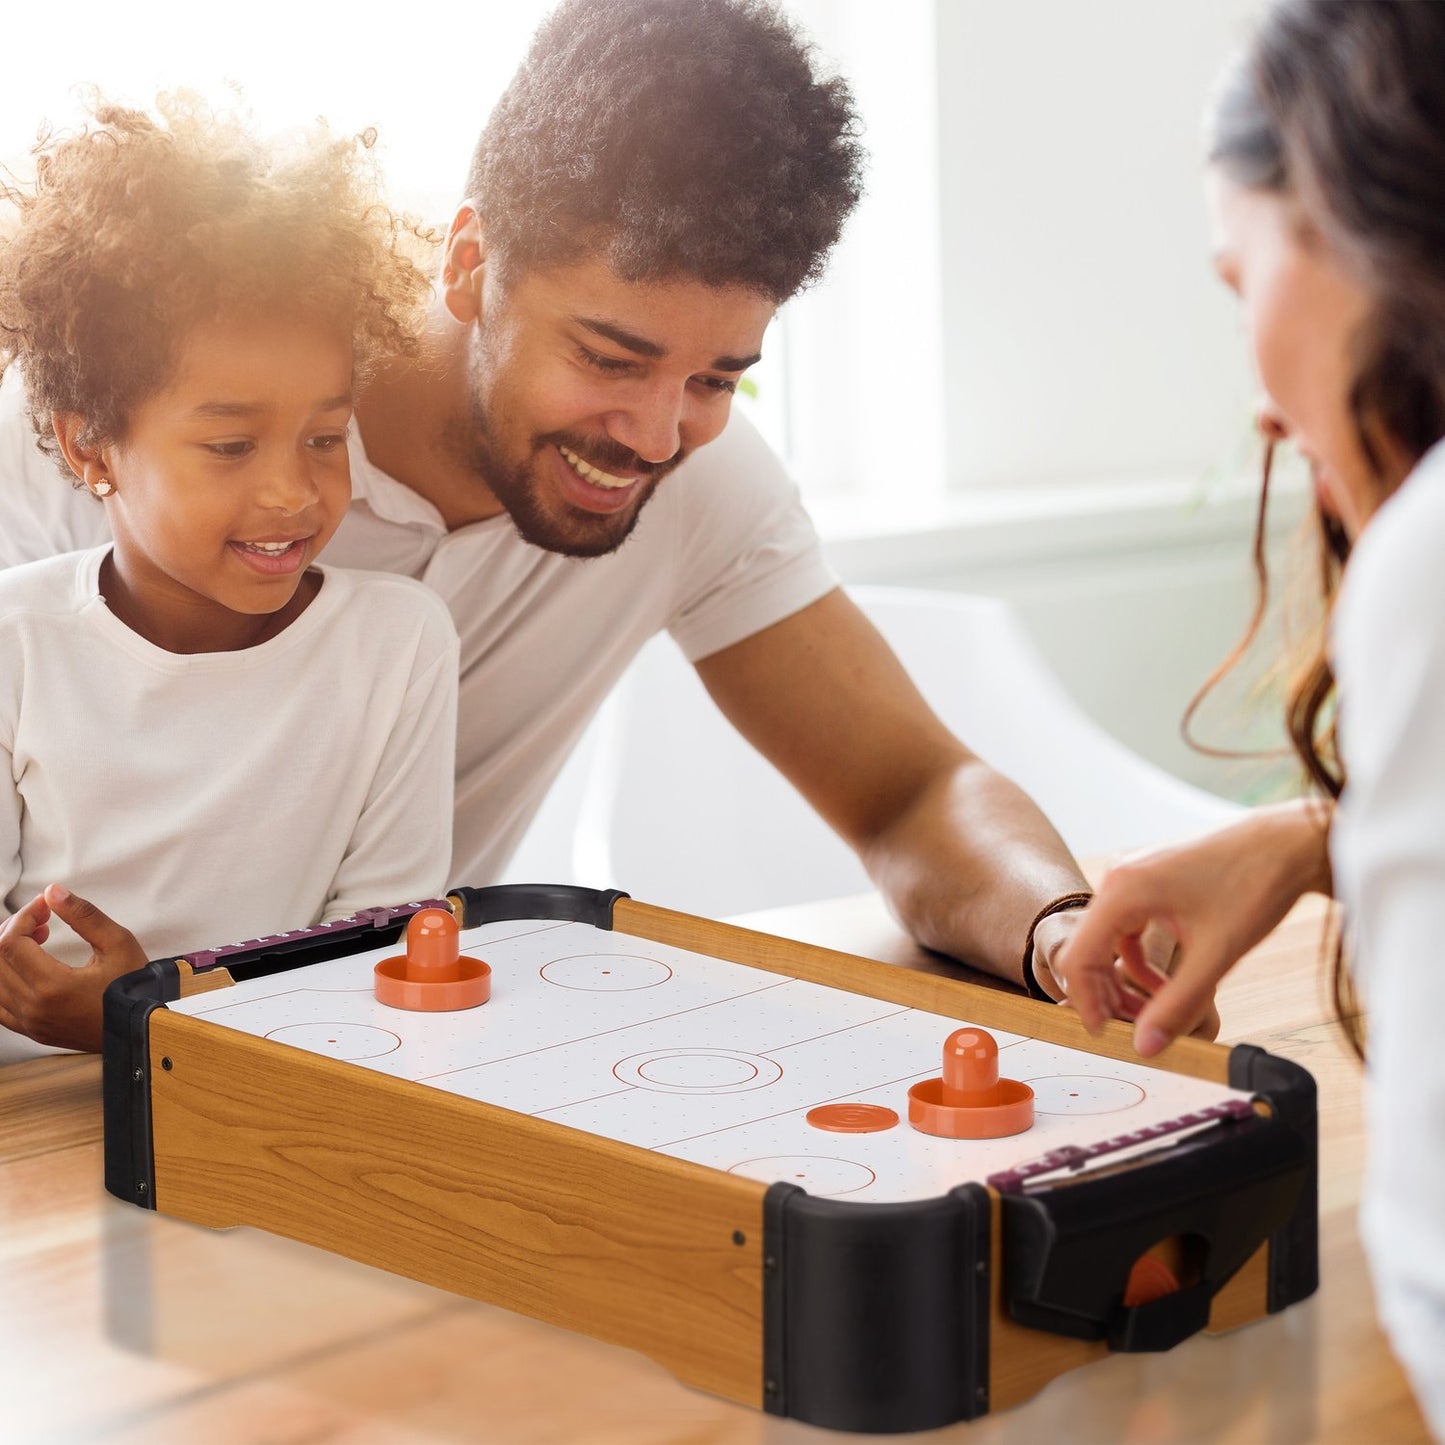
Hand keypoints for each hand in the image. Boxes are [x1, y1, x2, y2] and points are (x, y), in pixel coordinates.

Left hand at [0, 884, 147, 1051]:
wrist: (144, 1029)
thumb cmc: (136, 989)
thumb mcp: (118, 943)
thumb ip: (84, 915)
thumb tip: (53, 892)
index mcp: (53, 987)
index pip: (12, 942)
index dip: (24, 916)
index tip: (45, 906)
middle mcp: (34, 1008)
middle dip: (13, 929)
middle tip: (41, 919)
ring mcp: (30, 1023)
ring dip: (8, 953)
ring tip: (35, 940)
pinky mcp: (32, 1030)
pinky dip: (4, 979)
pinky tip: (25, 966)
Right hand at [1054, 802, 1332, 1054]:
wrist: (1289, 843)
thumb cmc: (1256, 885)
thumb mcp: (1216, 955)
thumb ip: (1177, 1005)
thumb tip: (1145, 1048)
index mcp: (1123, 891)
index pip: (1079, 957)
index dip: (1088, 1002)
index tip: (1106, 1036)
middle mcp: (1119, 879)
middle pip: (1089, 949)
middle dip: (1107, 994)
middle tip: (1134, 1031)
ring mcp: (1133, 876)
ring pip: (1108, 941)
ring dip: (1124, 980)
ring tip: (1151, 1013)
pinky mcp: (1150, 880)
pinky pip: (1128, 928)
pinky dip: (1139, 960)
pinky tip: (1166, 984)